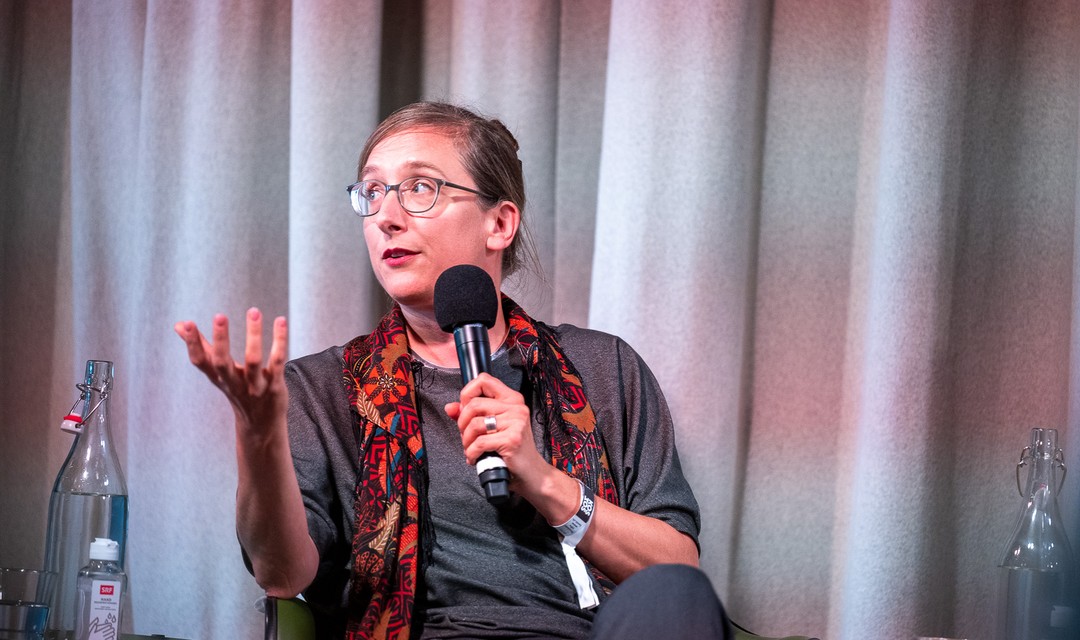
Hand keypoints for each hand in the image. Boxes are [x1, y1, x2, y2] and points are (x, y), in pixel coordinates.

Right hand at [174, 308, 288, 434]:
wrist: (261, 426)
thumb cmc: (237, 391)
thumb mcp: (218, 373)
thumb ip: (201, 347)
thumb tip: (179, 325)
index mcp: (218, 378)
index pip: (200, 362)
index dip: (192, 344)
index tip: (187, 324)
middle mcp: (234, 383)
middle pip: (223, 363)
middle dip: (220, 340)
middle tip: (219, 316)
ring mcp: (255, 386)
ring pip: (253, 360)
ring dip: (253, 335)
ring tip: (253, 311)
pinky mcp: (275, 386)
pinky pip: (277, 362)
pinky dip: (279, 342)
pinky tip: (280, 321)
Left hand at [445, 372, 549, 491]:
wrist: (532, 474)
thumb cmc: (512, 451)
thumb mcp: (491, 428)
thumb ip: (470, 415)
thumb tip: (450, 408)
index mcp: (512, 399)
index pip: (484, 380)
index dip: (467, 393)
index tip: (464, 408)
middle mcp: (516, 407)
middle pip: (474, 404)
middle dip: (462, 423)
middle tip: (466, 436)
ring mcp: (516, 423)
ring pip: (474, 424)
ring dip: (466, 441)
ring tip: (471, 449)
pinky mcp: (512, 440)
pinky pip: (479, 443)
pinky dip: (471, 453)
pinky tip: (475, 458)